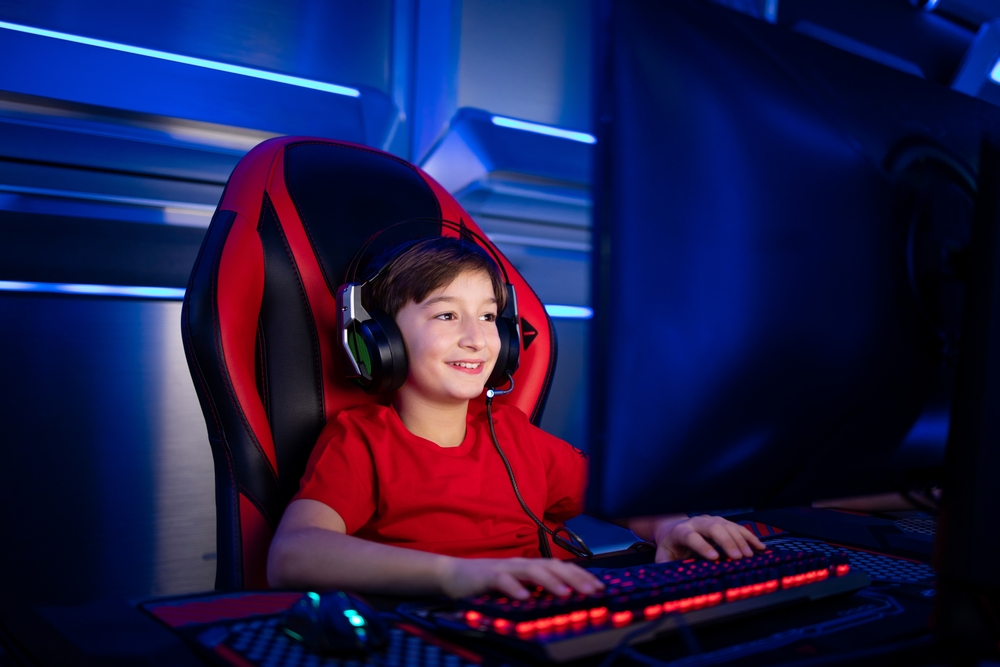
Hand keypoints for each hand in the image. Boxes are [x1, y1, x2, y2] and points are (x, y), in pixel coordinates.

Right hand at [441, 557, 604, 599]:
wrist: (454, 574)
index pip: (560, 567)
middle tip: (592, 591)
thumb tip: (563, 599)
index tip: (600, 587)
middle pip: (552, 566)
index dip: (581, 575)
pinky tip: (525, 597)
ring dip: (550, 581)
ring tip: (565, 593)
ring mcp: (505, 568)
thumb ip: (535, 589)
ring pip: (532, 570)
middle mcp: (521, 564)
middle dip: (574, 577)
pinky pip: (503, 581)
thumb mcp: (516, 586)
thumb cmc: (488, 582)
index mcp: (530, 566)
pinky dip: (515, 588)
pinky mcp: (487, 576)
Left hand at [650, 515, 764, 562]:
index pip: (691, 536)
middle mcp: (697, 522)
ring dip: (740, 540)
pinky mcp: (722, 522)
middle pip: (713, 527)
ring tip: (749, 555)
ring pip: (727, 525)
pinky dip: (749, 537)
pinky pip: (737, 527)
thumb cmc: (669, 546)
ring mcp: (710, 520)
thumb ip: (667, 568)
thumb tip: (672, 582)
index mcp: (680, 531)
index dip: (702, 546)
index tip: (714, 558)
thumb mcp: (663, 557)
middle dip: (726, 541)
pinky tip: (759, 547)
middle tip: (737, 557)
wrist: (672, 527)